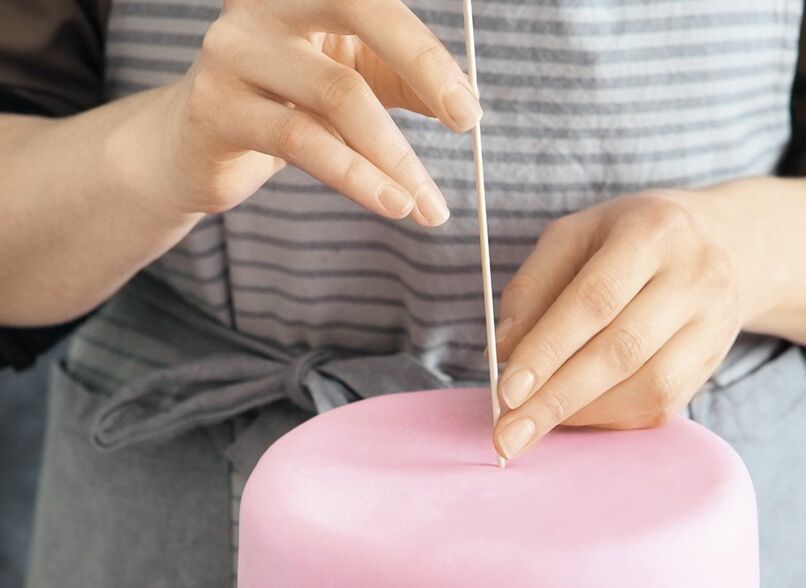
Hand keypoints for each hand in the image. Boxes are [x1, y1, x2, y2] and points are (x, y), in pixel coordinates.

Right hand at [147, 0, 480, 222]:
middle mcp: (263, 3)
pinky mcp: (219, 109)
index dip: (428, 53)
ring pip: (339, 94)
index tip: (468, 111)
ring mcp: (234, 51)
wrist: (193, 147)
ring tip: (428, 206)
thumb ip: (399, 79)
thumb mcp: (347, 81)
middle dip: (424, 70)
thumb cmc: (282, 107)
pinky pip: (304, 142)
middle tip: (467, 125)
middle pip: (360, 6)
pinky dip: (358, 178)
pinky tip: (392, 203)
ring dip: (395, 158)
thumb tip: (463, 103)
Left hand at [492, 192, 748, 459]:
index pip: (594, 299)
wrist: (724, 243)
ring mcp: (713, 324)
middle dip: (556, 399)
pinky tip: (574, 415)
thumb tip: (504, 354)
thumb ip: (533, 289)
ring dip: (582, 414)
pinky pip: (659, 406)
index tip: (506, 392)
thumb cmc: (628, 240)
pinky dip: (608, 418)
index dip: (547, 350)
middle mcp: (693, 277)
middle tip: (508, 435)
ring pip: (647, 387)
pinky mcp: (714, 363)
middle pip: (622, 351)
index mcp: (651, 232)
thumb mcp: (575, 237)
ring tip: (533, 426)